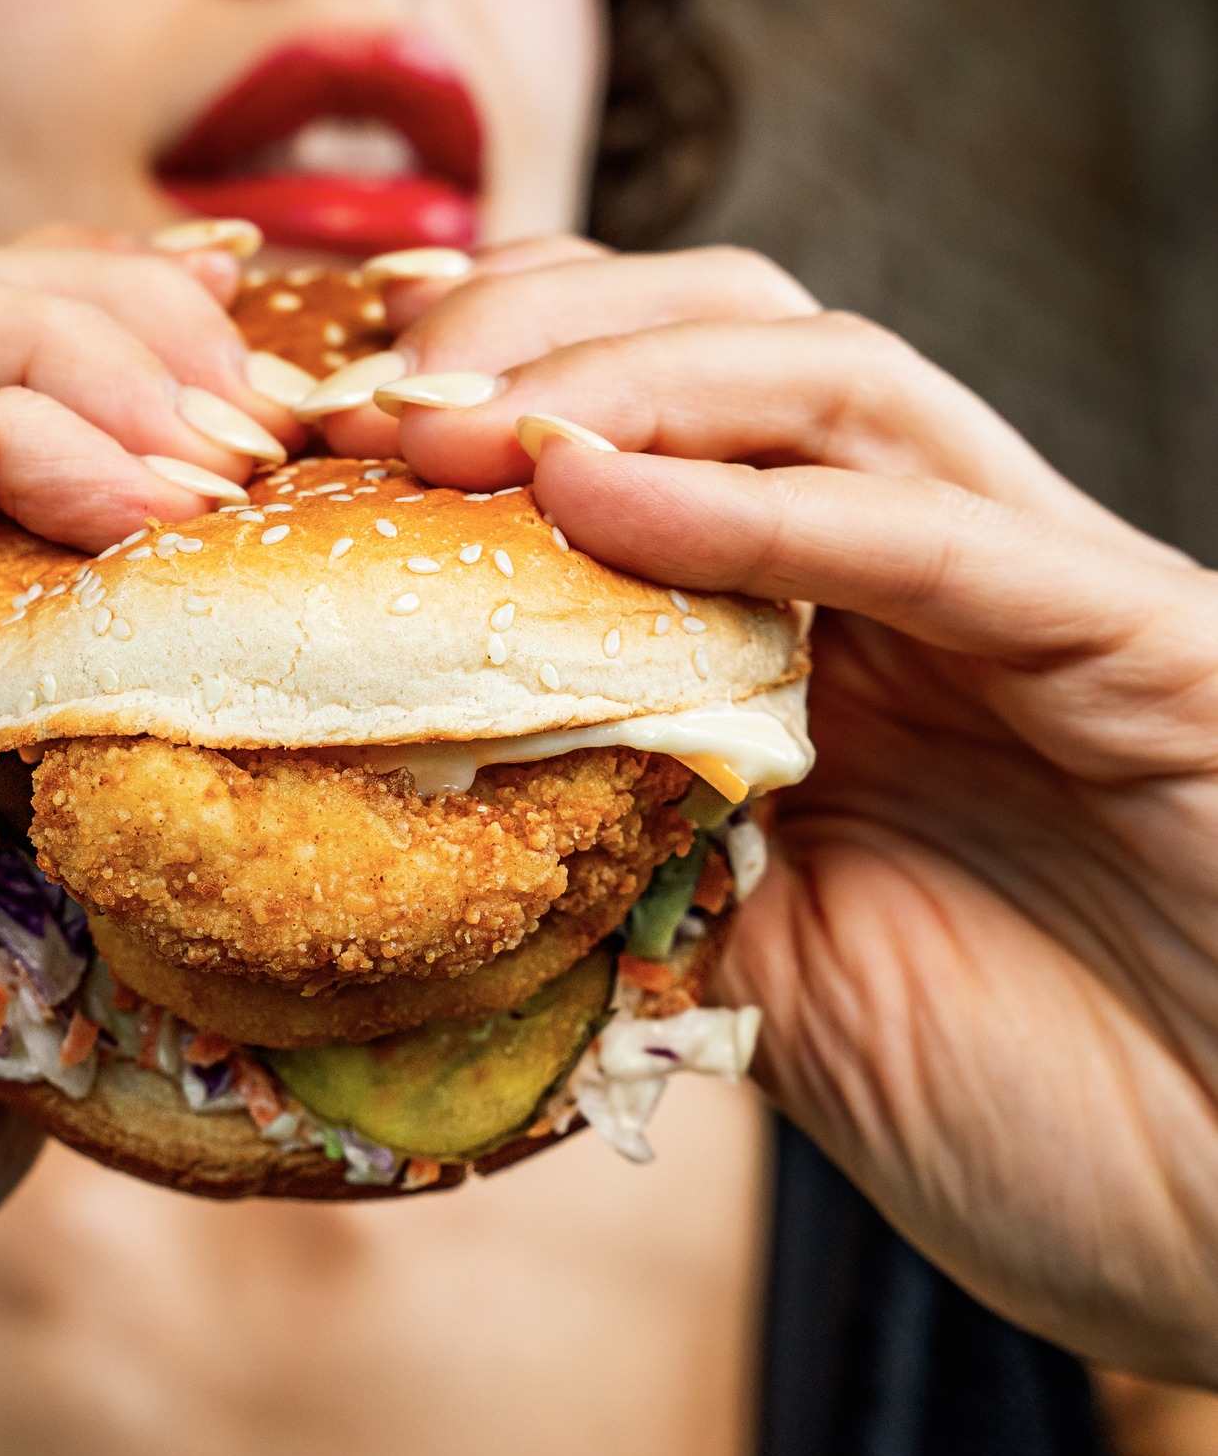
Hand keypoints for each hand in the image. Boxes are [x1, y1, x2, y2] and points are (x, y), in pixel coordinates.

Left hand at [356, 250, 1217, 1385]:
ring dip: (624, 383)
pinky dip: (761, 506)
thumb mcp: (768, 985)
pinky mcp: (1143, 647)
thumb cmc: (1038, 1118)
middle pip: (728, 347)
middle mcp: (923, 592)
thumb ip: (640, 867)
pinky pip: (941, 536)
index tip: (321, 446)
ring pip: (829, 386)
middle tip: (373, 396)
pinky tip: (599, 497)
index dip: (487, 407)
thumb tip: (442, 812)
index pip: (651, 445)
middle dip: (539, 336)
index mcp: (831, 654)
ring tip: (458, 422)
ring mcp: (1033, 602)